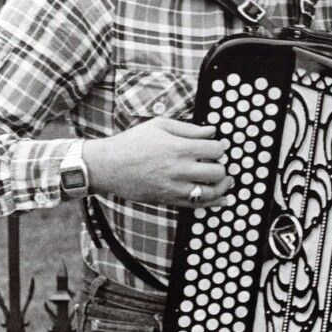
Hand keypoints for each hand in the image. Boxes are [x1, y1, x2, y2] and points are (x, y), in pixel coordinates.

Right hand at [81, 118, 230, 207]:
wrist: (107, 166)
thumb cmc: (132, 142)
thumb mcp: (159, 126)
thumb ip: (188, 129)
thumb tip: (212, 131)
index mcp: (178, 148)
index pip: (215, 150)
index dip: (219, 148)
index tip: (216, 147)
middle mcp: (178, 169)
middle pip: (217, 172)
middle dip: (221, 166)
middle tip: (216, 163)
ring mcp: (173, 187)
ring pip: (210, 192)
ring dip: (222, 186)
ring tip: (225, 180)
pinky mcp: (167, 200)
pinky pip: (196, 205)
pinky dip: (213, 203)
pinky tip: (222, 199)